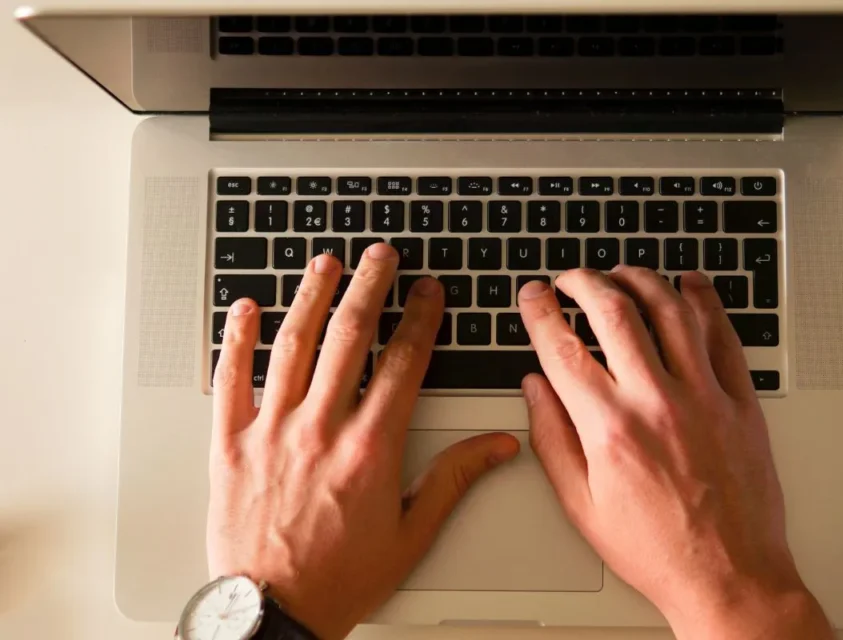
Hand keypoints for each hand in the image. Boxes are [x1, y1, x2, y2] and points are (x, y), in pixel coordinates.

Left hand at [209, 247, 519, 638]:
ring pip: (294, 346)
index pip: (403, 363)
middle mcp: (321, 429)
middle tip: (381, 257)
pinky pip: (230, 380)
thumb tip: (498, 447)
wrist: (272, 611)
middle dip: (370, 288)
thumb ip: (454, 478)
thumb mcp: (412, 532)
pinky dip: (235, 340)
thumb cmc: (340, 577)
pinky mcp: (231, 445)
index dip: (420, 319)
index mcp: (369, 447)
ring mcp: (272, 431)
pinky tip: (244, 309)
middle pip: (350, 338)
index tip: (427, 292)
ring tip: (325, 264)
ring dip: (311, 298)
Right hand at [518, 268, 832, 639]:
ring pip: (671, 310)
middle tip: (571, 278)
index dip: (540, 312)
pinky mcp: (741, 402)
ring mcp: (704, 397)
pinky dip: (706, 301)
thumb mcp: (582, 506)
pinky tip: (692, 285)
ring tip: (622, 273)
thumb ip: (552, 440)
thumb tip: (535, 389)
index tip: (534, 296)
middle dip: (584, 282)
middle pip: (613, 313)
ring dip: (641, 280)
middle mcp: (656, 402)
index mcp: (609, 428)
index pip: (562, 348)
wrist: (729, 577)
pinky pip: (724, 335)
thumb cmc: (657, 549)